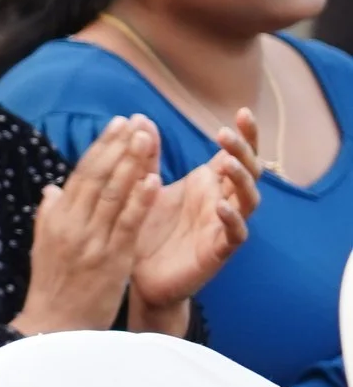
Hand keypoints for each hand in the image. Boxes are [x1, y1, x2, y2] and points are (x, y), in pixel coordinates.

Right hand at [14, 115, 155, 335]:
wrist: (53, 325)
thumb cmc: (52, 286)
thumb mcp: (43, 245)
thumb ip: (49, 215)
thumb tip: (52, 189)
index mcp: (56, 217)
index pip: (81, 173)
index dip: (101, 147)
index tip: (117, 124)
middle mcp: (71, 224)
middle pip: (97, 177)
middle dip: (118, 147)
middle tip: (135, 121)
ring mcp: (90, 241)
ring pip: (113, 194)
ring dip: (131, 164)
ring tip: (147, 139)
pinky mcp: (110, 259)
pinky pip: (127, 224)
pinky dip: (140, 200)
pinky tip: (153, 180)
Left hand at [131, 112, 259, 325]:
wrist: (137, 275)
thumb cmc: (145, 228)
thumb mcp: (142, 187)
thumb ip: (144, 157)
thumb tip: (140, 119)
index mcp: (207, 183)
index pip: (234, 154)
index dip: (245, 134)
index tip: (242, 111)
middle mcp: (220, 201)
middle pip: (248, 171)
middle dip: (243, 151)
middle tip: (227, 134)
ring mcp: (222, 226)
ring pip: (248, 200)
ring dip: (241, 180)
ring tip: (228, 164)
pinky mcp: (218, 251)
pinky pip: (235, 234)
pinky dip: (232, 219)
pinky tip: (221, 206)